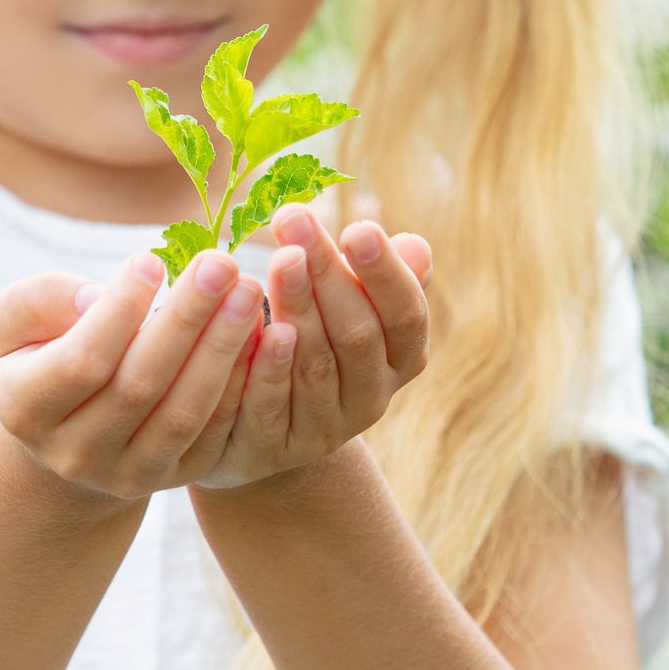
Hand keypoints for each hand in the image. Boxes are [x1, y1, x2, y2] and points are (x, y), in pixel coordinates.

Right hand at [0, 248, 266, 502]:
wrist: (69, 430)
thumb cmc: (45, 351)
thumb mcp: (17, 322)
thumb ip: (40, 300)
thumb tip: (98, 298)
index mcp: (27, 410)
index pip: (80, 361)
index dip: (119, 311)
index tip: (152, 258)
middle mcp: (75, 454)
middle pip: (139, 387)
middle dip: (186, 320)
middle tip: (221, 263)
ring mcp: (129, 474)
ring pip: (184, 414)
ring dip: (224, 349)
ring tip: (247, 290)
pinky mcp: (175, 477)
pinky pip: (215, 434)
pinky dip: (242, 385)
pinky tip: (262, 335)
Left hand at [193, 205, 433, 491]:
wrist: (263, 430)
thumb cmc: (314, 340)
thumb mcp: (349, 308)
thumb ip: (376, 280)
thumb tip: (415, 245)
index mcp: (400, 359)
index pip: (405, 316)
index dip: (385, 273)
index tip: (357, 227)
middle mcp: (370, 400)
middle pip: (357, 335)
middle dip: (327, 275)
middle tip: (296, 219)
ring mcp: (324, 431)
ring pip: (315, 367)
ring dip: (298, 308)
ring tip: (280, 258)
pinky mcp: (274, 450)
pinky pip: (270, 408)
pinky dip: (265, 367)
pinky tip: (253, 328)